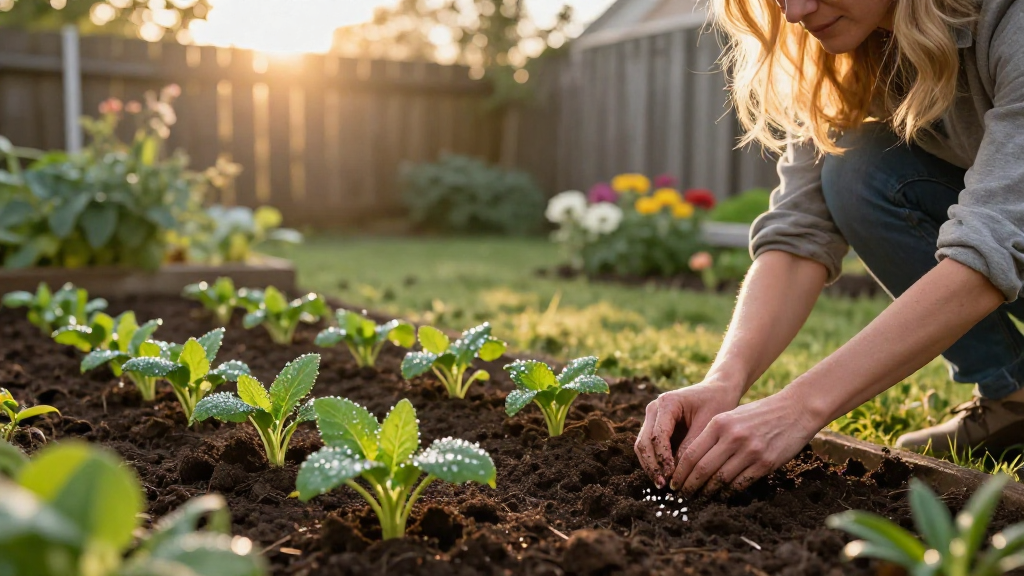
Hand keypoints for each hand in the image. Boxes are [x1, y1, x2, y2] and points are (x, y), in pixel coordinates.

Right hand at [634, 381, 742, 488]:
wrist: (717, 391)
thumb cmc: (716, 403)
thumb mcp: (708, 424)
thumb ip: (691, 445)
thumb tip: (678, 471)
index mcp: (666, 403)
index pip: (657, 435)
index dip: (662, 458)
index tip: (671, 475)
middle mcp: (654, 409)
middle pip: (644, 442)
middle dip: (652, 465)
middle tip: (663, 485)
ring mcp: (652, 418)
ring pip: (642, 446)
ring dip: (650, 466)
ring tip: (662, 485)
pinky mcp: (655, 427)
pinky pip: (649, 447)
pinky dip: (654, 462)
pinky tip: (664, 477)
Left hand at [668, 389, 823, 493]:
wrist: (795, 410)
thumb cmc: (760, 414)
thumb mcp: (732, 416)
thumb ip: (713, 434)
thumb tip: (691, 460)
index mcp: (720, 423)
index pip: (692, 453)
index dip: (680, 472)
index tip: (674, 482)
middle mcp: (732, 437)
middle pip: (702, 469)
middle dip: (688, 486)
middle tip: (682, 495)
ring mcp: (750, 451)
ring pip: (720, 479)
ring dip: (707, 492)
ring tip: (699, 498)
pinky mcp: (765, 463)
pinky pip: (740, 484)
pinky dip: (728, 492)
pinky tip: (722, 495)